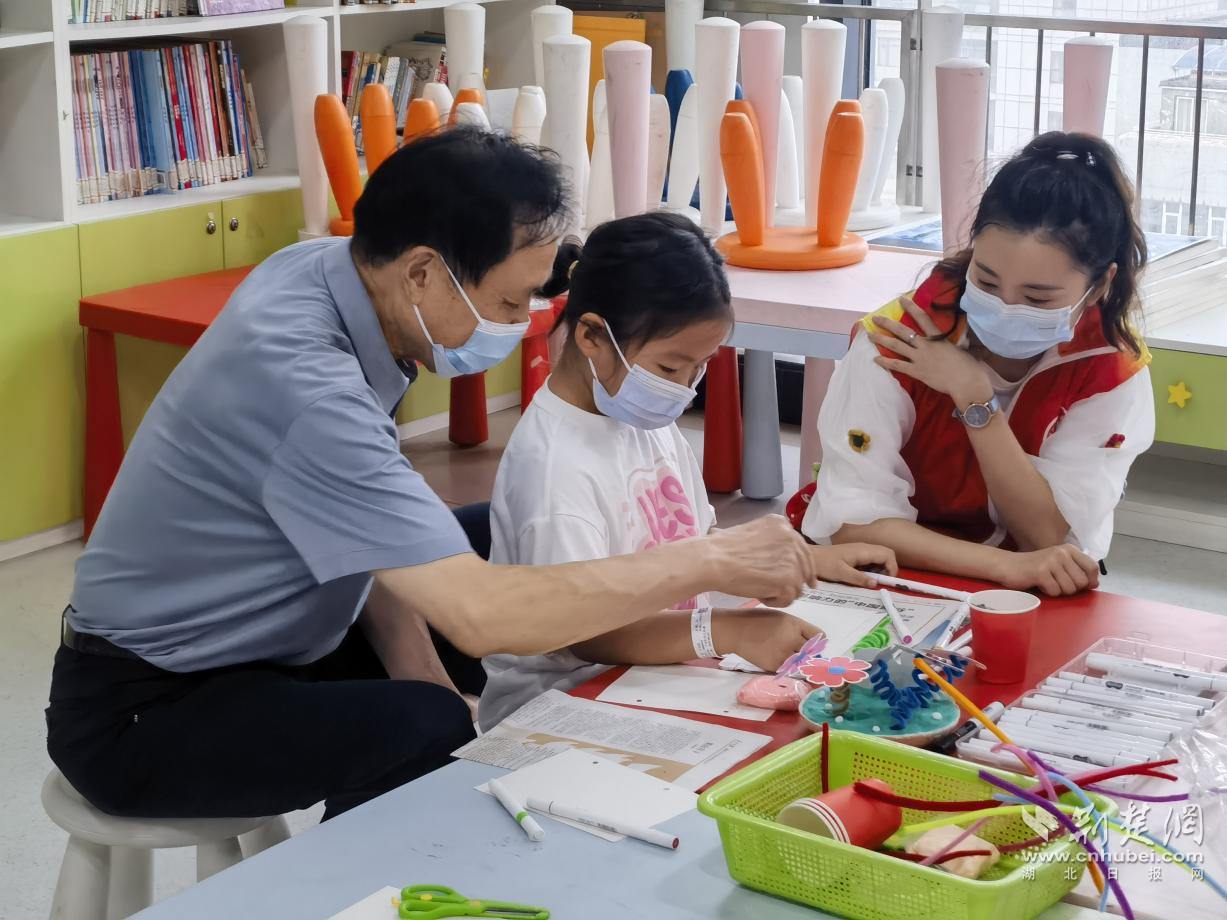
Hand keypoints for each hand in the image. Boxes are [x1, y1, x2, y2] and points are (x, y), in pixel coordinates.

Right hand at [706, 515, 816, 607]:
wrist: (713, 560)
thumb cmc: (722, 549)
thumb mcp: (752, 532)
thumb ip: (771, 541)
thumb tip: (782, 559)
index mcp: (782, 525)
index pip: (801, 549)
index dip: (801, 566)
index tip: (804, 578)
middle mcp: (792, 539)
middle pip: (805, 567)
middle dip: (796, 581)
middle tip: (785, 592)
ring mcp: (792, 559)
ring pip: (798, 586)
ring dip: (781, 592)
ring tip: (761, 590)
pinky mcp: (789, 580)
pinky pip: (789, 598)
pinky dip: (775, 601)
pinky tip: (760, 596)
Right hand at [713, 608, 819, 672]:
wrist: (736, 631)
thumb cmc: (758, 620)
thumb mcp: (781, 618)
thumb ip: (797, 629)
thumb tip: (813, 644)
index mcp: (795, 624)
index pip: (819, 636)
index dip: (818, 641)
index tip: (814, 645)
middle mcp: (793, 639)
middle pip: (812, 652)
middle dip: (809, 653)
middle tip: (800, 653)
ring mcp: (784, 654)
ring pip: (802, 663)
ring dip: (798, 662)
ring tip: (787, 656)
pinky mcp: (775, 666)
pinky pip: (788, 669)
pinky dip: (786, 666)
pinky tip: (775, 658)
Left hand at [809, 543, 897, 587]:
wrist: (810, 557)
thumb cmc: (824, 564)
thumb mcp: (841, 573)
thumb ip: (859, 578)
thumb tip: (875, 584)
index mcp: (863, 550)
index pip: (887, 555)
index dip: (892, 568)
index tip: (887, 582)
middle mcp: (864, 548)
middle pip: (886, 554)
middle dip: (889, 568)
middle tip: (881, 582)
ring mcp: (860, 550)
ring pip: (879, 557)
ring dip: (881, 569)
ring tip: (873, 581)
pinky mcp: (856, 554)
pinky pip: (871, 559)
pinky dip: (873, 568)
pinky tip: (865, 577)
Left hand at [869, 296, 992, 408]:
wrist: (966, 381)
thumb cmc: (968, 365)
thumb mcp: (962, 348)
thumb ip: (955, 344)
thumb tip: (960, 342)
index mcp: (938, 337)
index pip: (922, 318)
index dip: (911, 308)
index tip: (902, 300)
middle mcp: (925, 345)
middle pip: (902, 331)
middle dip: (888, 323)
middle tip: (876, 318)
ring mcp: (919, 358)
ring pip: (896, 346)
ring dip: (881, 340)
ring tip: (869, 335)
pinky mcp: (916, 371)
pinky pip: (897, 365)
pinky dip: (885, 362)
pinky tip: (875, 359)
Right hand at [995, 545, 1099, 595]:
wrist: (1007, 565)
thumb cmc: (1034, 567)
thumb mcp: (1059, 565)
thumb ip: (1077, 571)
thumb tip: (1095, 583)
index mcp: (1069, 549)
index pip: (1092, 567)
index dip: (1090, 580)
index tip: (1080, 585)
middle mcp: (1062, 552)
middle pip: (1082, 582)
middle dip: (1071, 588)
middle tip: (1057, 583)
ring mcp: (1051, 561)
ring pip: (1069, 589)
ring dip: (1059, 591)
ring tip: (1048, 583)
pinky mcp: (1040, 572)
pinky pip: (1055, 591)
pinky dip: (1048, 593)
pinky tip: (1039, 585)